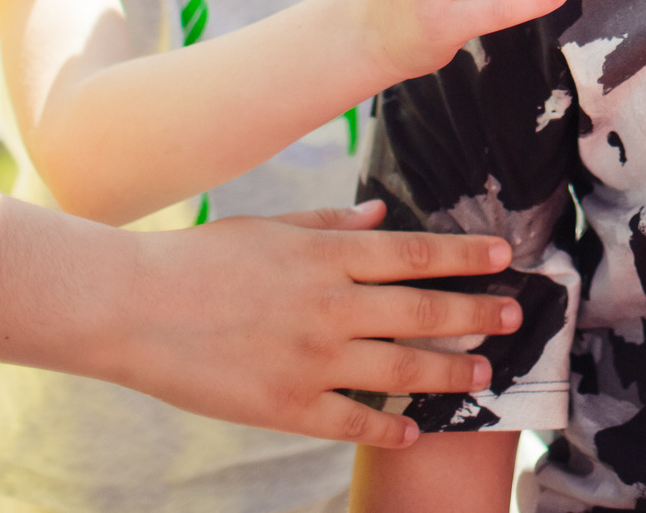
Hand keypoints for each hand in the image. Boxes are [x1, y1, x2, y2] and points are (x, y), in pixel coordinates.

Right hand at [111, 200, 523, 448]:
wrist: (132, 308)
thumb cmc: (199, 260)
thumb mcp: (270, 228)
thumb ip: (331, 224)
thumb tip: (383, 214)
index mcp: (327, 257)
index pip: (415, 254)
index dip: (465, 257)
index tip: (504, 258)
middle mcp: (330, 306)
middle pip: (423, 310)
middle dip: (476, 313)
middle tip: (513, 316)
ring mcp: (311, 359)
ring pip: (402, 368)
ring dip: (450, 371)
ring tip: (486, 373)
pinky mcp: (286, 405)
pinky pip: (353, 420)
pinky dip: (389, 427)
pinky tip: (414, 431)